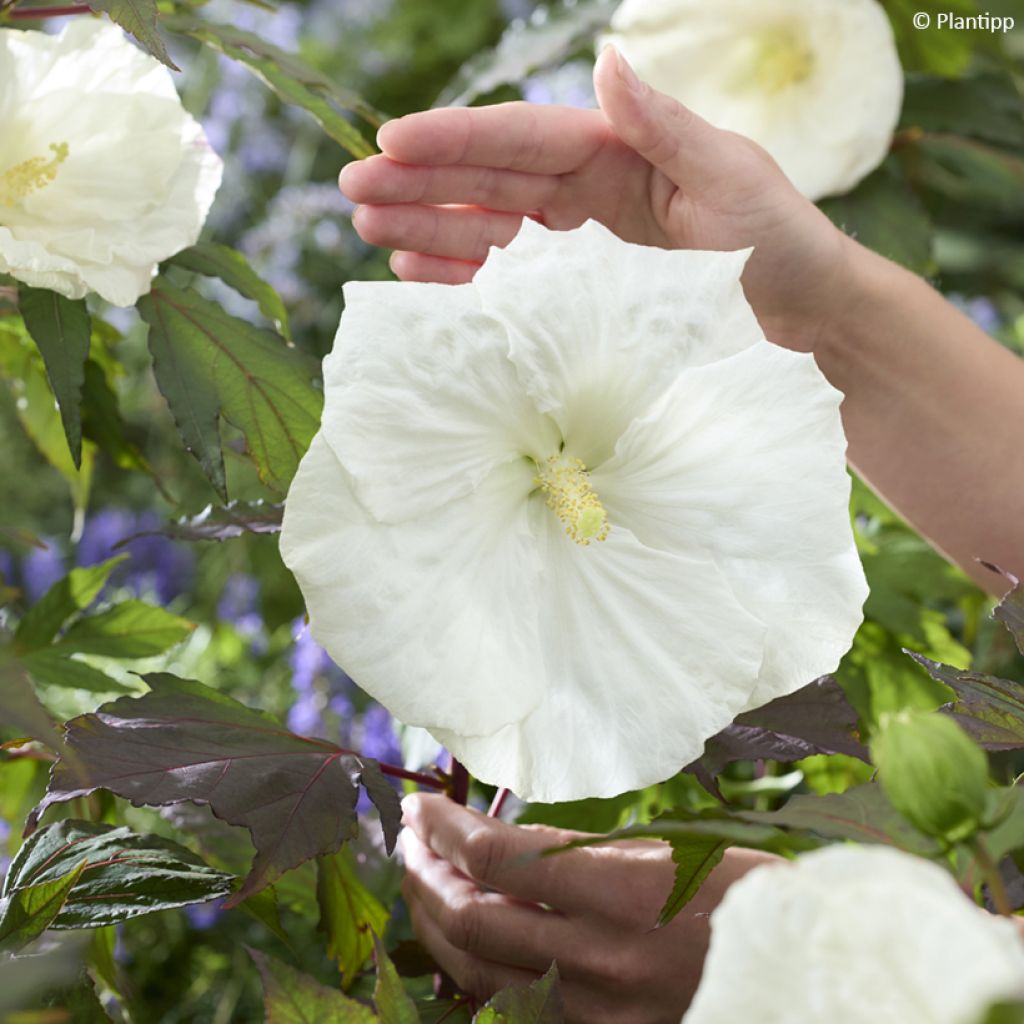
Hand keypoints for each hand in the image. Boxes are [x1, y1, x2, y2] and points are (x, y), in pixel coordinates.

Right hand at [340, 46, 853, 352]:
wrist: (801, 320)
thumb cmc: (777, 244)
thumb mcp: (730, 178)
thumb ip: (665, 126)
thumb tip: (605, 61)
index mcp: (618, 150)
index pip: (524, 139)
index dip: (458, 140)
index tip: (394, 140)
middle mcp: (588, 190)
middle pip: (489, 180)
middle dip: (420, 182)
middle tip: (354, 189)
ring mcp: (577, 244)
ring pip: (486, 227)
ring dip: (427, 227)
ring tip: (369, 229)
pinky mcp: (575, 294)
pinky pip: (506, 278)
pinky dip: (461, 277)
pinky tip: (419, 275)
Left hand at [400, 793, 775, 1023]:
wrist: (796, 970)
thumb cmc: (737, 891)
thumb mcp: (658, 850)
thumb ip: (571, 854)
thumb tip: (491, 846)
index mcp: (620, 891)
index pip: (495, 857)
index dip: (444, 830)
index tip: (422, 808)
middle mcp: (600, 958)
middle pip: (469, 920)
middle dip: (423, 875)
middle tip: (410, 842)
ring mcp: (595, 1012)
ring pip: (477, 974)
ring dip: (436, 923)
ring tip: (422, 883)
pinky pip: (511, 1009)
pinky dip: (474, 973)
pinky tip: (463, 941)